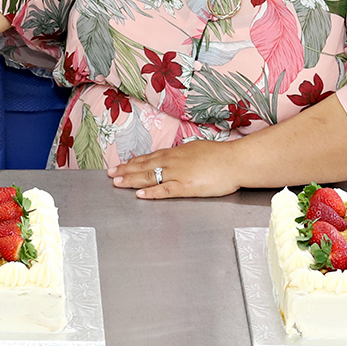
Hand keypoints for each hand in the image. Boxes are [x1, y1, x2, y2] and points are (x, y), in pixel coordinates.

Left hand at [111, 141, 245, 199]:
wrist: (236, 161)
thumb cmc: (221, 156)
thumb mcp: (198, 150)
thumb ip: (185, 156)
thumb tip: (178, 157)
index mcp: (176, 153)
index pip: (150, 157)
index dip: (134, 162)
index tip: (121, 164)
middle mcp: (173, 161)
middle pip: (144, 166)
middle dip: (126, 170)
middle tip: (110, 173)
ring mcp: (178, 174)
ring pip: (149, 176)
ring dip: (131, 179)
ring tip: (117, 182)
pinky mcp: (186, 186)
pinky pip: (165, 190)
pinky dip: (151, 193)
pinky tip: (140, 195)